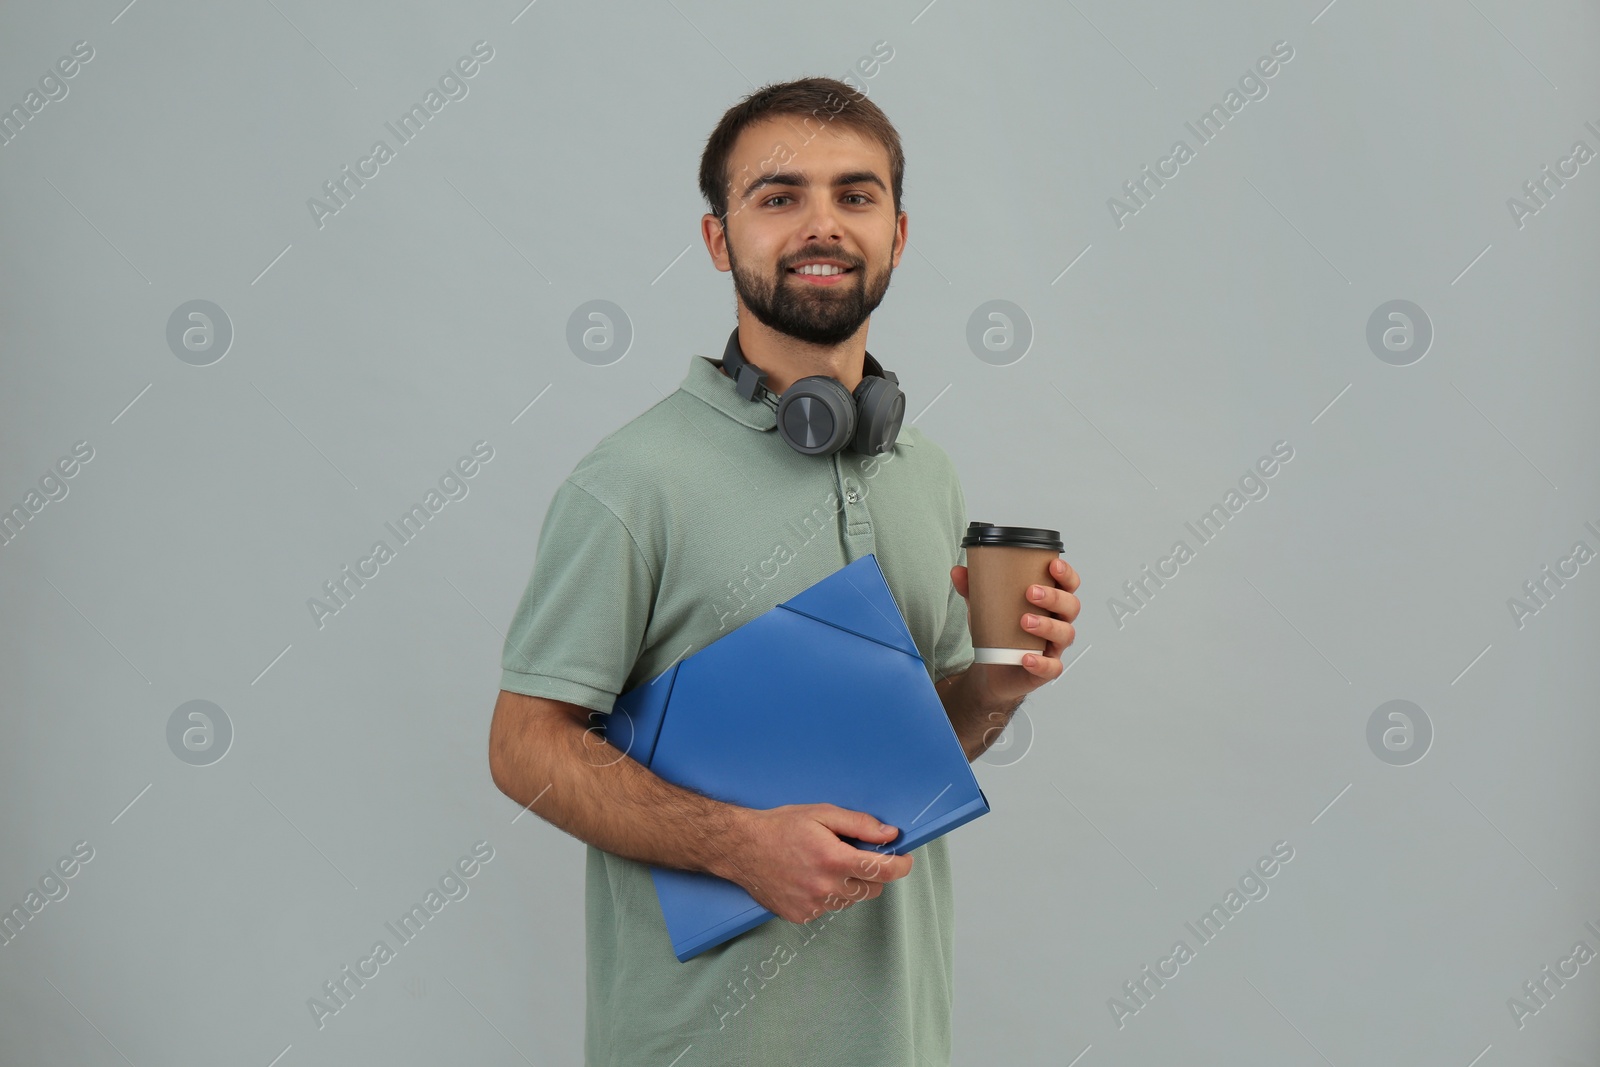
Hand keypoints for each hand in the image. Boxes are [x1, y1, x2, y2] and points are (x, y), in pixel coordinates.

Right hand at [723, 804, 913, 923]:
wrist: (742, 848)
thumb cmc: (781, 826)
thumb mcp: (822, 814)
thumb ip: (859, 824)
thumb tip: (890, 834)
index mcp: (834, 859)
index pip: (883, 871)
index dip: (901, 866)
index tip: (905, 860)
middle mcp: (825, 887)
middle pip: (871, 889)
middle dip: (871, 872)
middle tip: (855, 855)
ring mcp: (813, 906)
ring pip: (850, 900)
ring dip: (848, 884)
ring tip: (825, 864)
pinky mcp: (801, 916)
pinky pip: (829, 909)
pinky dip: (828, 895)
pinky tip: (810, 878)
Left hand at [950, 557, 1080, 705]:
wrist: (991, 669)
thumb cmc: (998, 633)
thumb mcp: (985, 607)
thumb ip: (972, 589)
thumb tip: (958, 571)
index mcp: (1049, 603)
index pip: (1068, 585)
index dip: (1067, 574)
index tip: (1053, 566)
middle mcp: (1057, 622)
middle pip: (1071, 606)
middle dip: (1054, 597)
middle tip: (1030, 593)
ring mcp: (1054, 646)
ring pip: (1065, 634)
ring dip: (1048, 626)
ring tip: (1025, 621)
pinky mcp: (1047, 669)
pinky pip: (1053, 667)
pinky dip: (1041, 663)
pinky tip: (1026, 657)